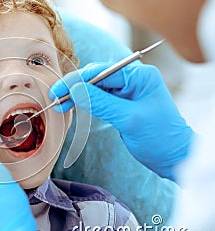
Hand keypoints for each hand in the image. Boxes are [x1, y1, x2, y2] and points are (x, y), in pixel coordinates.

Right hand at [49, 62, 193, 180]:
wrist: (175, 158)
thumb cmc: (160, 138)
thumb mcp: (128, 119)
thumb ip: (101, 102)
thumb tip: (74, 90)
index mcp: (139, 76)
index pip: (101, 72)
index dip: (76, 81)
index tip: (58, 91)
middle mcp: (133, 79)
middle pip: (96, 78)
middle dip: (74, 87)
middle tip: (55, 99)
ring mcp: (127, 92)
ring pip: (95, 88)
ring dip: (77, 95)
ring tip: (60, 105)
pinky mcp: (122, 104)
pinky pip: (99, 99)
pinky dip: (85, 103)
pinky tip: (73, 107)